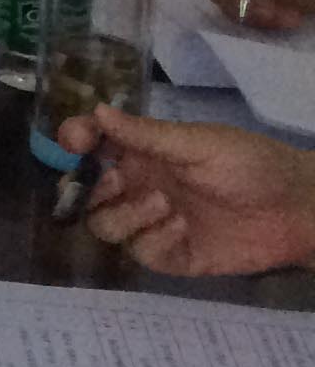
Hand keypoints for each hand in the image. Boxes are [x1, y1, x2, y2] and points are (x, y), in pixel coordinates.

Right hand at [59, 103, 314, 276]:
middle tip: (118, 182)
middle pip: (85, 194)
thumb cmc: (252, 165)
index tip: (75, 143)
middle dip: (90, 189)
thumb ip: (146, 134)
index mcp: (142, 153)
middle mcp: (140, 187)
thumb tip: (96, 111)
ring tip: (164, 205)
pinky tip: (183, 228)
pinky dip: (154, 240)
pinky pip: (140, 253)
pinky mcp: (173, 255)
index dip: (74, 142)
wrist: (297, 210)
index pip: (91, 145)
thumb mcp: (199, 143)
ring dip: (125, 215)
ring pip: (105, 226)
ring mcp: (153, 223)